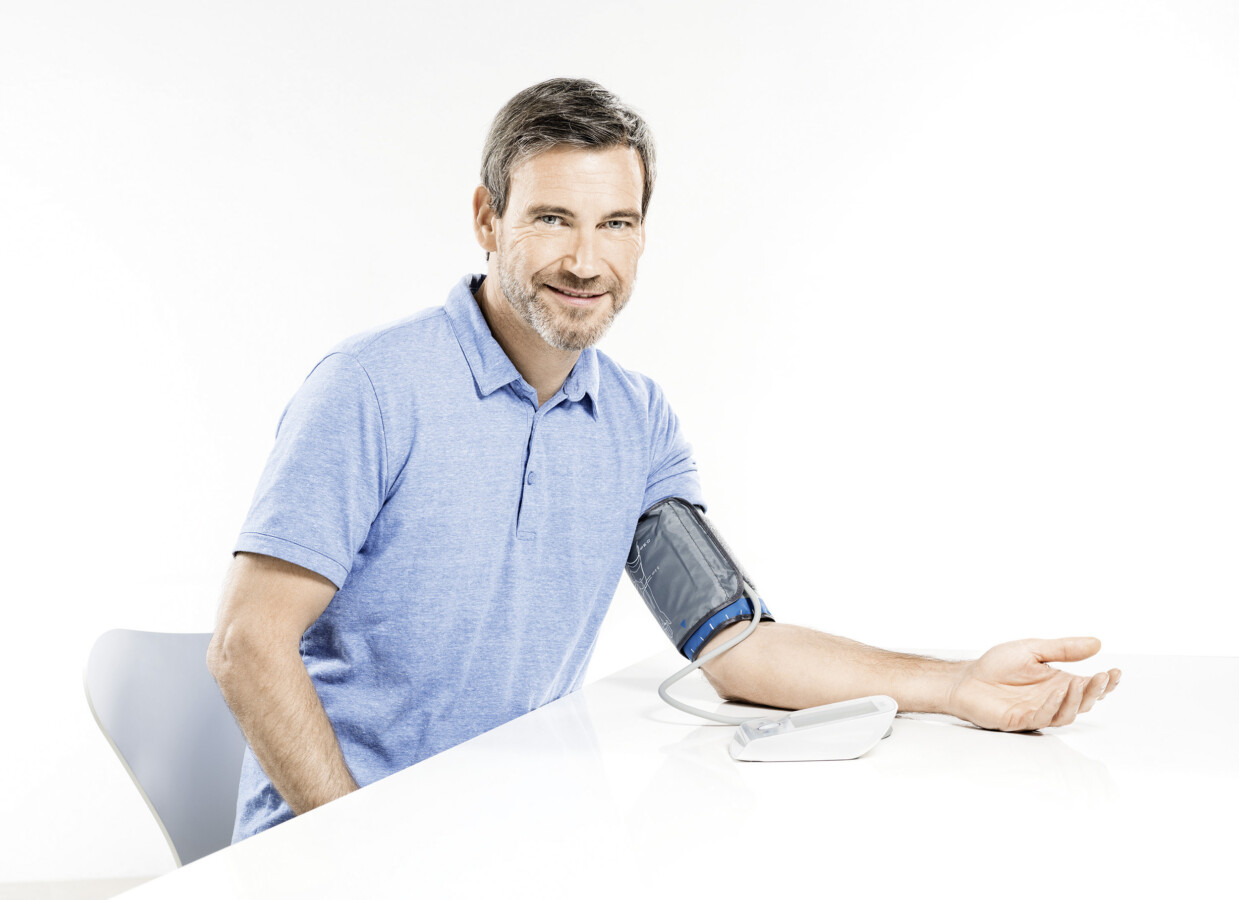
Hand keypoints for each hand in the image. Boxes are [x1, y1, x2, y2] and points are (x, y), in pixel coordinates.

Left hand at [945, 637, 1119, 731]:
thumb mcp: (1032, 649)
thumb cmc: (997, 665)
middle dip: (1096, 690)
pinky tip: (1057, 693)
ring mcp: (1038, 711)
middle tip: (1104, 677)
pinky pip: (1043, 717)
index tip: (1115, 671)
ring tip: (1082, 682)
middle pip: (1083, 701)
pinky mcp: (1022, 720)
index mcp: (1059, 682)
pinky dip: (1052, 706)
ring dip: (1077, 699)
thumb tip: (1096, 643)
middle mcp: (1053, 699)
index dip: (1105, 682)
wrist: (966, 678)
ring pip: (1067, 713)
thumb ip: (1062, 649)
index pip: (1089, 685)